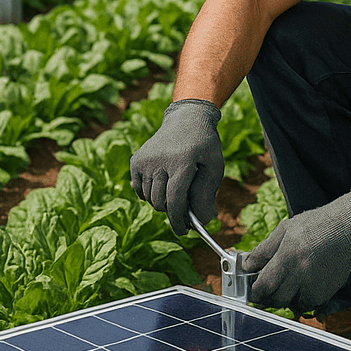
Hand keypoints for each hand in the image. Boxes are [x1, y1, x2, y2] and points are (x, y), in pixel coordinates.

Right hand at [129, 99, 223, 234]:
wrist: (186, 119)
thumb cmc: (204, 146)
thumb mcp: (214, 167)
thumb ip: (207, 194)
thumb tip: (203, 220)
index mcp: (181, 161)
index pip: (175, 200)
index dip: (179, 220)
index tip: (184, 231)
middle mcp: (159, 160)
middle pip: (160, 202)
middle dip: (172, 211)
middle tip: (184, 210)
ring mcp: (145, 160)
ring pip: (149, 198)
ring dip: (162, 202)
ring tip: (175, 189)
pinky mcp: (136, 161)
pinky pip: (139, 190)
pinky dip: (149, 193)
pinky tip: (162, 183)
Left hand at [242, 189, 350, 313]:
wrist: (346, 228)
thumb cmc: (314, 225)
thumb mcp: (284, 230)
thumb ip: (263, 250)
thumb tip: (247, 265)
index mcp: (286, 256)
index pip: (264, 285)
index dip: (255, 292)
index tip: (252, 291)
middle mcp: (300, 274)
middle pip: (277, 298)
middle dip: (269, 297)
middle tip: (267, 290)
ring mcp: (314, 285)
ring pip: (293, 304)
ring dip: (286, 299)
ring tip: (286, 287)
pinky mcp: (327, 291)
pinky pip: (309, 304)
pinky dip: (303, 299)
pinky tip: (302, 287)